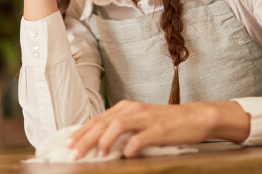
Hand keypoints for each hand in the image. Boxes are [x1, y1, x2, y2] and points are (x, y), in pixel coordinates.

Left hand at [65, 100, 221, 158]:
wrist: (194, 117)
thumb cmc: (165, 122)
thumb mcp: (139, 122)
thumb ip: (120, 129)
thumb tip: (97, 143)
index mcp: (125, 108)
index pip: (97, 120)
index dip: (81, 132)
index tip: (67, 144)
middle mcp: (132, 110)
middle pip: (103, 123)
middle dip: (85, 138)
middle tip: (73, 153)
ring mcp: (145, 119)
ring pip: (117, 126)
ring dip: (104, 140)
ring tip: (98, 154)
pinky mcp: (158, 129)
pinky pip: (141, 137)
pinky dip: (131, 146)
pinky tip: (126, 154)